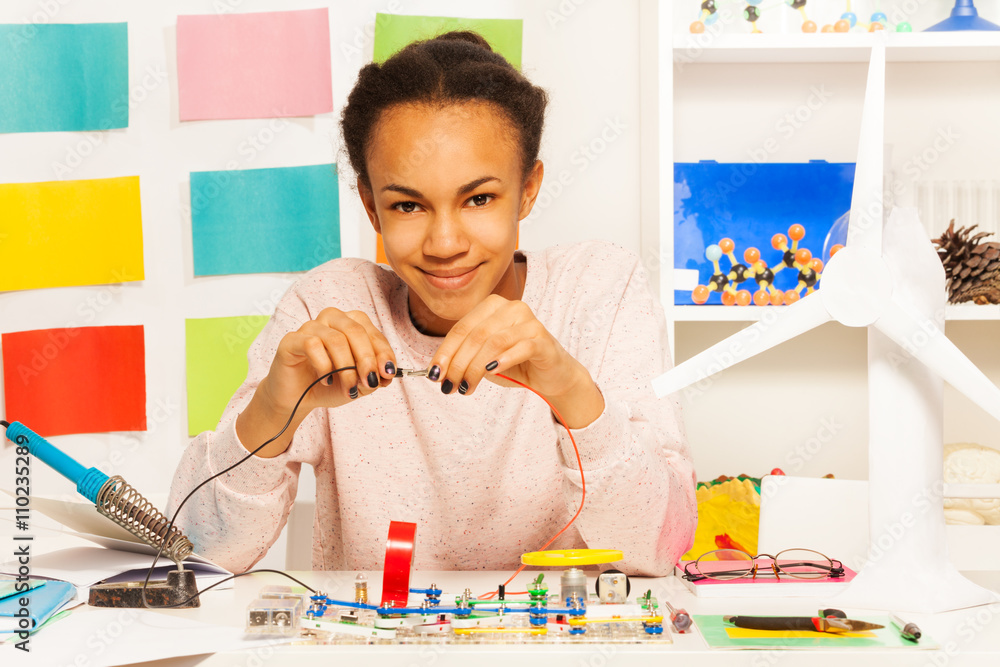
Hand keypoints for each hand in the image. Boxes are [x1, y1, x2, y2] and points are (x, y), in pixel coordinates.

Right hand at [237, 308, 396, 456]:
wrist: (297, 398)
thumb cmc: (329, 384)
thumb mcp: (358, 383)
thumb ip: (373, 376)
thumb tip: (385, 373)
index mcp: (350, 324)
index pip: (372, 331)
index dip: (383, 352)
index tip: (388, 373)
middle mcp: (331, 319)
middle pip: (355, 330)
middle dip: (367, 359)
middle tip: (370, 382)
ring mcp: (310, 327)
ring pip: (336, 340)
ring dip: (346, 369)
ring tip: (349, 388)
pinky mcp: (291, 339)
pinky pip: (312, 345)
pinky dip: (324, 366)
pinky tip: (325, 380)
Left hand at [428, 295, 604, 428]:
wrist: (552, 375)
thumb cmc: (516, 364)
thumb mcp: (484, 360)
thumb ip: (464, 359)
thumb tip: (438, 372)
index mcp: (492, 306)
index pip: (462, 328)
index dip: (445, 352)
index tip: (434, 374)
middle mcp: (511, 308)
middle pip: (476, 335)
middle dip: (458, 363)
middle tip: (449, 386)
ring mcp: (529, 322)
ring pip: (494, 342)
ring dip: (476, 367)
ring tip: (466, 387)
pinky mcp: (543, 339)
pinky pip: (521, 347)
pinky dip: (504, 359)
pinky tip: (492, 371)